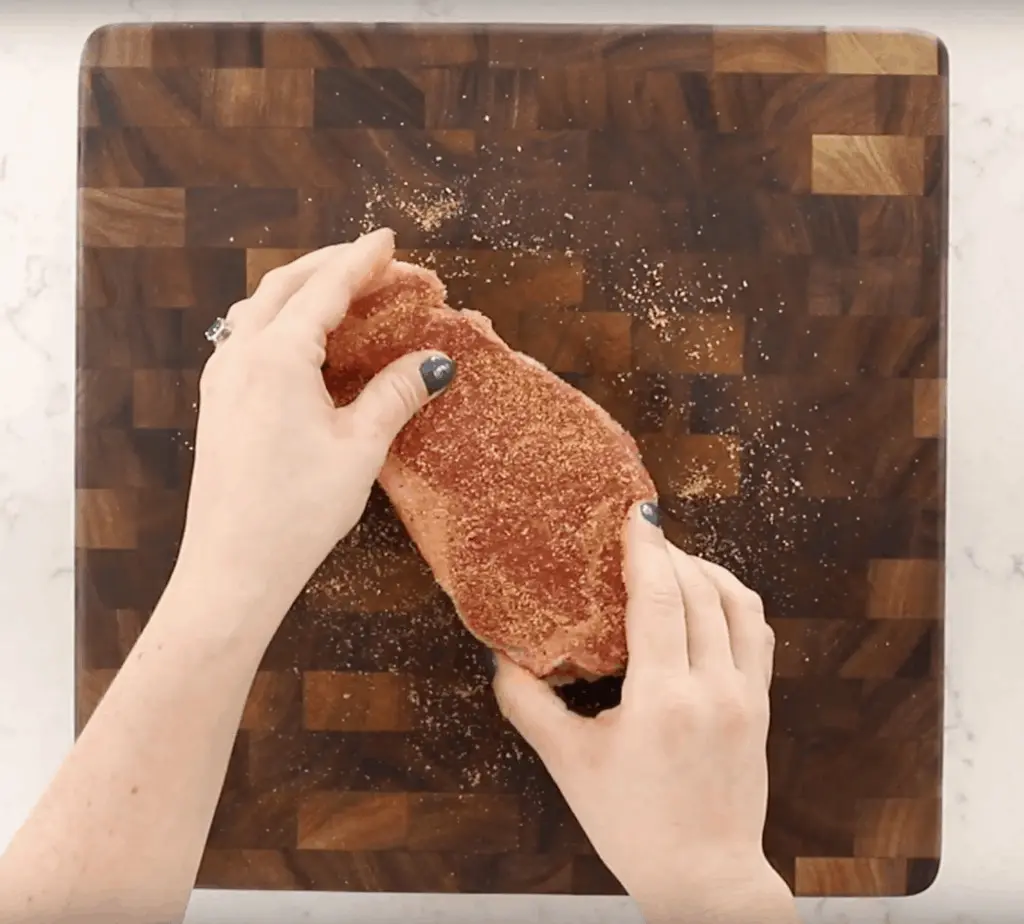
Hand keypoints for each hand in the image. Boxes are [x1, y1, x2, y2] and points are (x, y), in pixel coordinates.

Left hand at [176, 229, 454, 623]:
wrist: (233, 569)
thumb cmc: (296, 512)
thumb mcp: (360, 448)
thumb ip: (396, 394)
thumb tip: (435, 361)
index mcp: (276, 357)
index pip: (325, 289)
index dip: (362, 261)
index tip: (390, 241)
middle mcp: (240, 356)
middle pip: (286, 285)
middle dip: (333, 265)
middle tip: (377, 262)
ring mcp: (222, 378)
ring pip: (261, 307)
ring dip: (303, 287)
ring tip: (343, 289)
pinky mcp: (219, 401)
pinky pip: (249, 336)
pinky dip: (282, 318)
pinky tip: (306, 337)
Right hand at [493, 502, 795, 922]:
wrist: (705, 878)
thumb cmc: (633, 826)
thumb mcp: (568, 764)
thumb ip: (529, 705)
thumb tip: (502, 658)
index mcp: (662, 699)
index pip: (658, 597)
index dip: (645, 547)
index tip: (634, 512)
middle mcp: (711, 688)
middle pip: (697, 589)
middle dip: (668, 551)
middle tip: (637, 535)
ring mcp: (744, 695)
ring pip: (736, 602)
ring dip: (705, 569)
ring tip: (671, 560)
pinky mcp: (761, 706)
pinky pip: (757, 631)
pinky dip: (732, 599)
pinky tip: (707, 595)